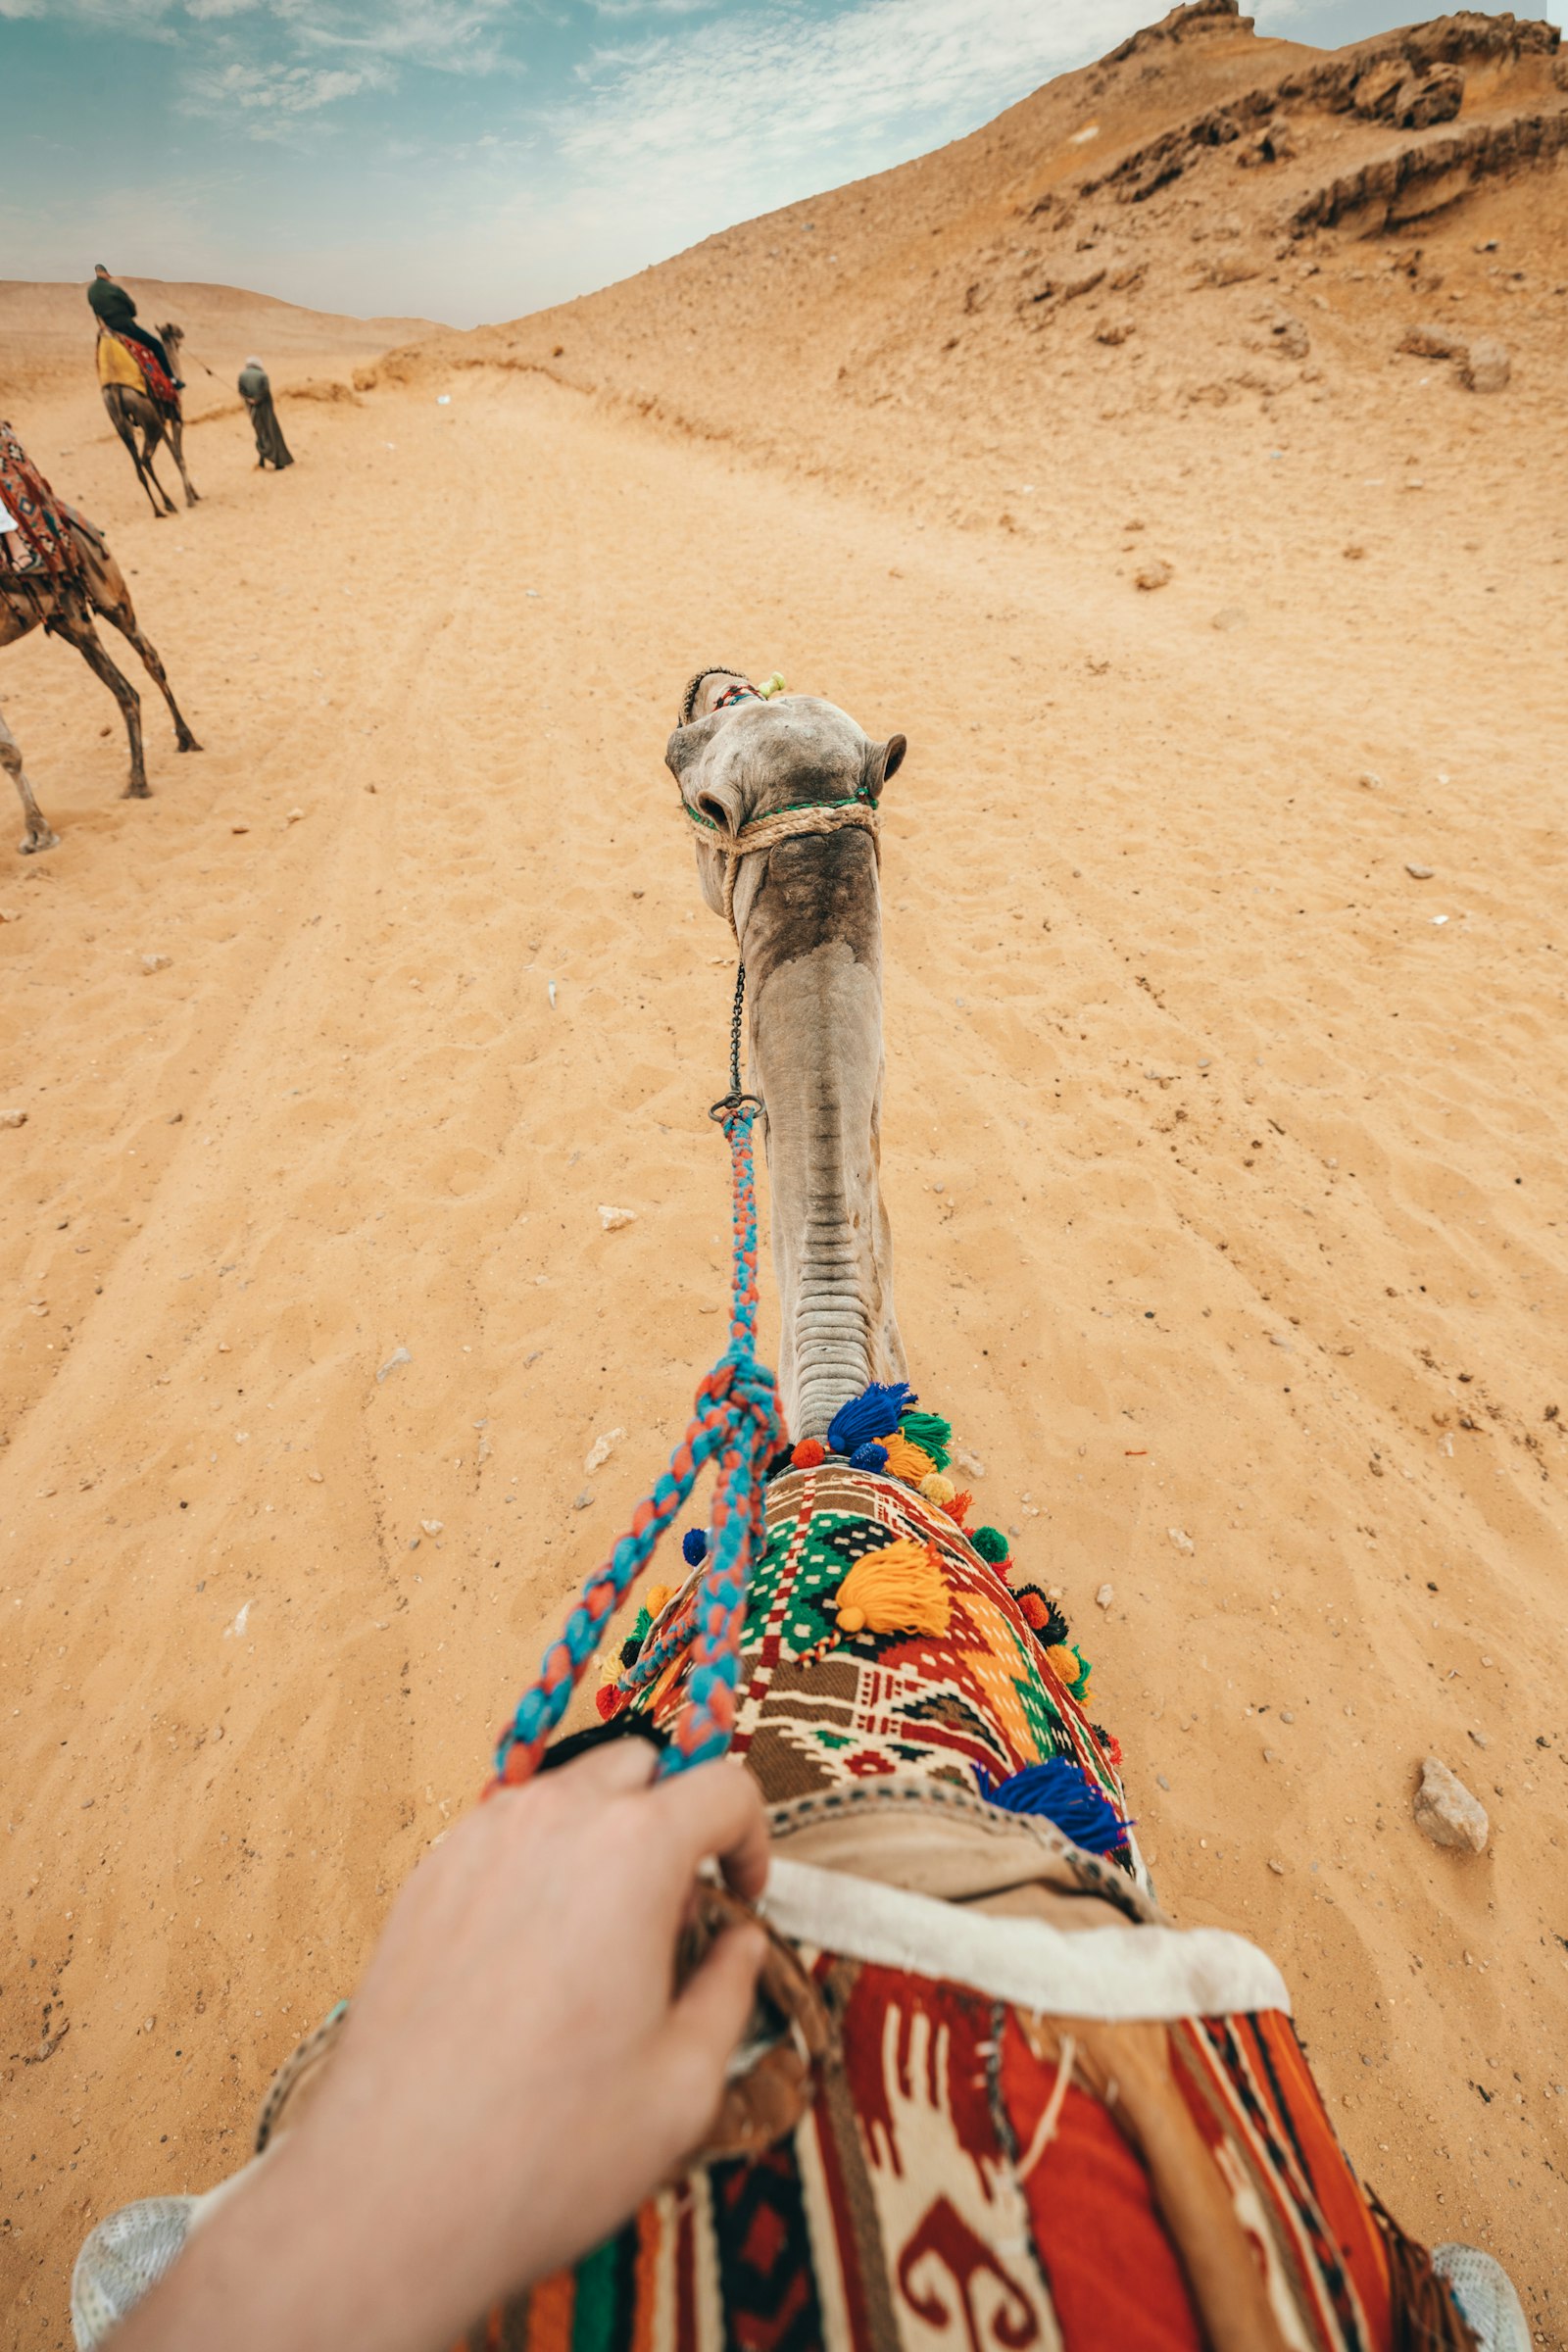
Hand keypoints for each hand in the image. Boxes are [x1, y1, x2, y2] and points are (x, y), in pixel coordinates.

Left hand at [113, 1742, 767, 2351]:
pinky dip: (537, 1867)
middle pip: (639, 1768)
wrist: (394, 2190)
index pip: (724, 1785)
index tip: (741, 1896)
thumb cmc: (546, 2147)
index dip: (751, 1838)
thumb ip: (730, 1991)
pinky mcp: (424, 1879)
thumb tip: (740, 1946)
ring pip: (565, 1796)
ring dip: (603, 1838)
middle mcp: (551, 1821)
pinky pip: (502, 1836)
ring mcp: (476, 1843)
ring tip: (603, 1941)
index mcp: (633, 1852)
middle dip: (674, 1820)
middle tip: (678, 1913)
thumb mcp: (683, 2084)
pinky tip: (534, 1958)